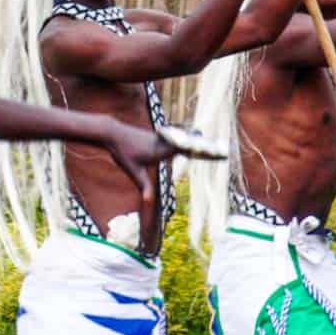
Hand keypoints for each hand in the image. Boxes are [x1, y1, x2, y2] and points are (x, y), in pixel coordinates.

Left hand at [102, 119, 225, 242]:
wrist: (113, 132)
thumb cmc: (123, 152)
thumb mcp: (133, 171)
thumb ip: (144, 185)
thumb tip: (148, 202)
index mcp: (163, 150)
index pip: (188, 151)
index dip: (204, 153)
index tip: (218, 154)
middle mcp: (165, 142)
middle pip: (189, 143)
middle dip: (205, 146)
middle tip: (222, 149)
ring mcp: (161, 137)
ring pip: (182, 137)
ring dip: (195, 139)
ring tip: (209, 140)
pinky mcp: (156, 136)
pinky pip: (174, 136)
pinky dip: (184, 136)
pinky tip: (187, 136)